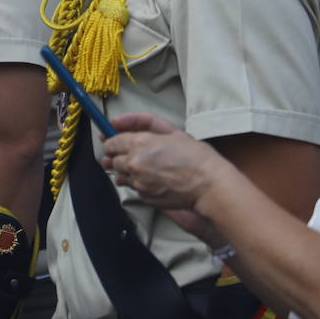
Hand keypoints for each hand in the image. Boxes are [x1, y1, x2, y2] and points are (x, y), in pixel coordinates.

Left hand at [102, 113, 227, 212]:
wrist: (208, 184)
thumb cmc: (195, 157)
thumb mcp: (171, 130)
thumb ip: (142, 122)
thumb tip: (117, 122)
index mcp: (140, 143)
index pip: (112, 142)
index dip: (111, 141)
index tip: (113, 141)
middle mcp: (134, 163)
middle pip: (112, 159)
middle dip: (118, 156)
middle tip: (133, 154)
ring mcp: (138, 182)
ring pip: (120, 175)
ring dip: (126, 170)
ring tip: (143, 168)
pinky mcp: (144, 196)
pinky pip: (132, 188)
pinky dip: (138, 183)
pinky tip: (152, 179)